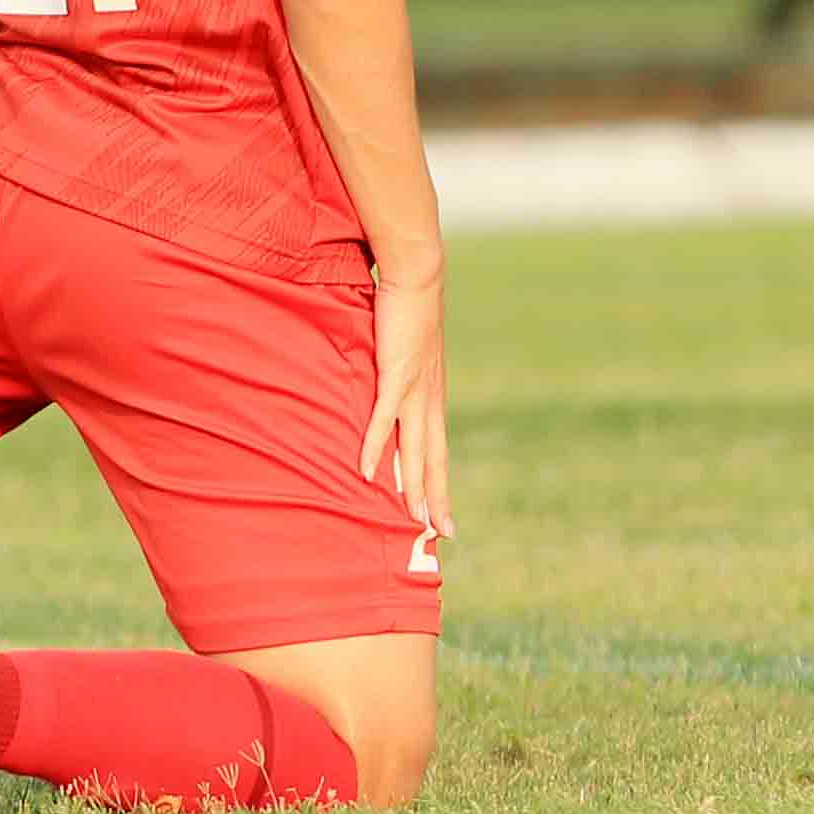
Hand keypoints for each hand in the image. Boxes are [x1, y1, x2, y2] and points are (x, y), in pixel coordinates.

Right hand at [362, 274, 453, 541]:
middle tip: (441, 535)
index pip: (439, 450)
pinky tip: (368, 473)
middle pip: (434, 458)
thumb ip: (399, 380)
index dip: (442, 485)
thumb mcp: (408, 355)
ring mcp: (415, 388)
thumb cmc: (409, 312)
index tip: (445, 520)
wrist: (418, 277)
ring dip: (413, 484)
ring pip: (416, 447)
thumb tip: (388, 398)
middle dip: (437, 497)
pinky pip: (384, 418)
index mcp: (433, 395)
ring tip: (413, 519)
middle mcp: (429, 398)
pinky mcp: (397, 374)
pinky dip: (376, 447)